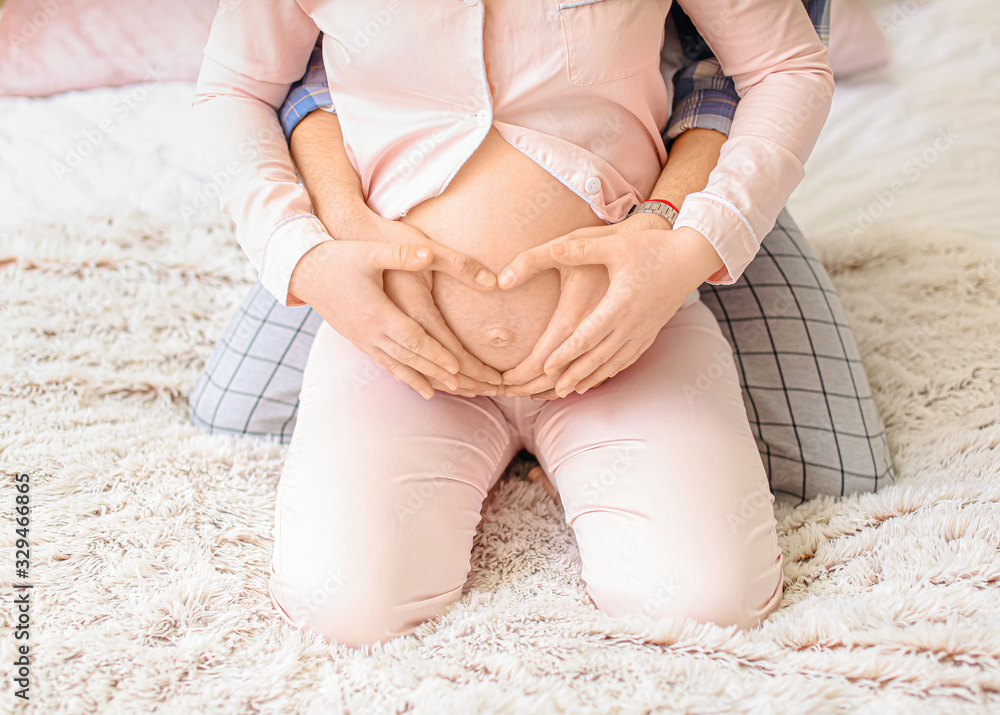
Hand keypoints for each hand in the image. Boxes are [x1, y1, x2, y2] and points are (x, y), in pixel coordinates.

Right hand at [289, 237, 490, 399]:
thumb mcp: (371, 252)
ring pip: (395, 365)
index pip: (414, 340)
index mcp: (378, 313)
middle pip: (409, 358)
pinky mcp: (356, 338)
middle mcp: (370, 332)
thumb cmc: (339, 257)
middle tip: (461, 385)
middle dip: (436, 372)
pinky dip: (400, 374)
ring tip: (439, 392)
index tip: (457, 367)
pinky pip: (382, 362)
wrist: (302, 270)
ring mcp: (361, 338)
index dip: (436, 354)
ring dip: (419, 379)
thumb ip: (402, 255)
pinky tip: (409, 380)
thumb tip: (428, 253)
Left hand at [495, 215, 723, 397]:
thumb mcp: (615, 245)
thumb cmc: (652, 247)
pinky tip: (602, 375)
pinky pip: (629, 358)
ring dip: (591, 377)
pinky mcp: (652, 331)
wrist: (693, 256)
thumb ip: (582, 249)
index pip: (586, 337)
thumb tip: (551, 247)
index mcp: (618, 305)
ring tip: (572, 390)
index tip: (546, 368)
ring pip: (613, 362)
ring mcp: (643, 330)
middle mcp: (631, 324)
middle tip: (552, 391)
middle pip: (597, 357)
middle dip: (573, 376)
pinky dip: (612, 370)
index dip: (565, 354)